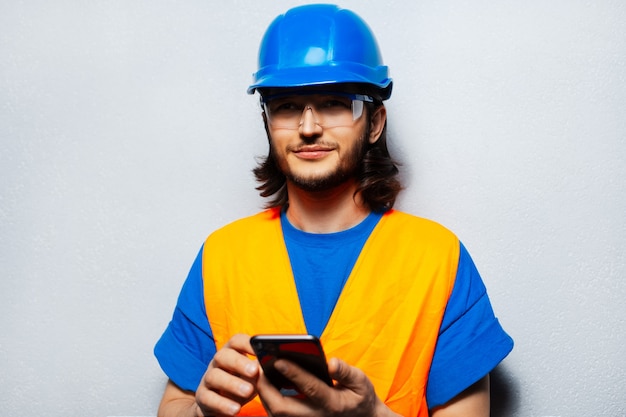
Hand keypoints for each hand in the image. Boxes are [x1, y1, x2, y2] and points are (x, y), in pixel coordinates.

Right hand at [194, 334, 258, 415]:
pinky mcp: (202, 397)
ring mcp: (207, 379)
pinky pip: (208, 398)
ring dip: (232, 384)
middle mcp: (217, 363)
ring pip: (214, 376)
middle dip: (239, 362)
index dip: (247, 343)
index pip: (236, 341)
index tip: (261, 348)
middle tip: (254, 371)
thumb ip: (260, 370)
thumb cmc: (242, 384)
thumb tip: (270, 365)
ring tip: (248, 392)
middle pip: (222, 355)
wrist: (222, 406)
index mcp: (231, 353)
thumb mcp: (253, 377)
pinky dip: (222, 404)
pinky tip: (236, 409)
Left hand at [256, 357, 397, 416]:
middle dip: (267, 387)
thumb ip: (346, 372)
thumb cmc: (358, 397)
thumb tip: (332, 362)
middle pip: (283, 407)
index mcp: (332, 404)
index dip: (294, 374)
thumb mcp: (361, 382)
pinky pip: (276, 415)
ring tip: (257, 371)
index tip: (279, 359)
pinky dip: (267, 399)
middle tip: (258, 366)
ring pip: (275, 413)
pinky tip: (264, 382)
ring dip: (263, 393)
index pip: (310, 388)